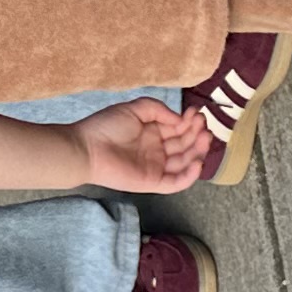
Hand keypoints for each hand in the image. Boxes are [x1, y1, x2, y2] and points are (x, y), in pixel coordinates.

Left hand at [71, 96, 210, 194]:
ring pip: (184, 162)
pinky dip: (189, 175)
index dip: (189, 122)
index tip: (197, 112)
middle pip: (184, 144)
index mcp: (152, 133)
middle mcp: (157, 150)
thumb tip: (179, 119)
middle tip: (204, 124)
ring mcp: (156, 167)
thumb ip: (157, 109)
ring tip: (205, 137)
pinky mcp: (153, 182)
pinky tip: (197, 161)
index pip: (178, 129)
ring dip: (197, 151)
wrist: (86, 148)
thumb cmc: (106, 127)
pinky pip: (176, 182)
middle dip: (196, 134)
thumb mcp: (133, 109)